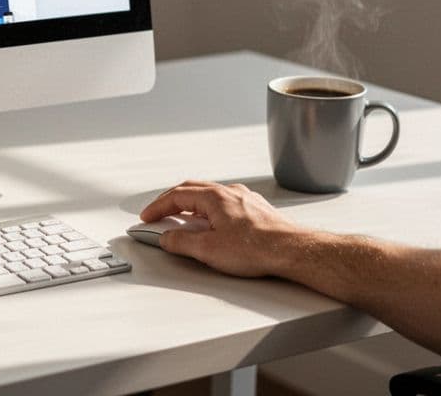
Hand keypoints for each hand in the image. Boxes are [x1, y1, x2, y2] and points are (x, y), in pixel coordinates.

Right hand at [139, 180, 309, 277]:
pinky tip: (212, 224)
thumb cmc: (258, 247)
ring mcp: (244, 199)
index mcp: (214, 197)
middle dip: (171, 201)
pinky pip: (225, 203)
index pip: (177, 196)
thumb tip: (166, 238)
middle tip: (159, 214)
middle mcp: (229, 192)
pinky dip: (209, 210)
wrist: (292, 250)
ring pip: (209, 195)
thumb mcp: (209, 250)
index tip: (148, 217)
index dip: (158, 207)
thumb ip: (181, 243)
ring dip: (191, 204)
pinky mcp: (256, 210)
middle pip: (191, 189)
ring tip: (183, 220)